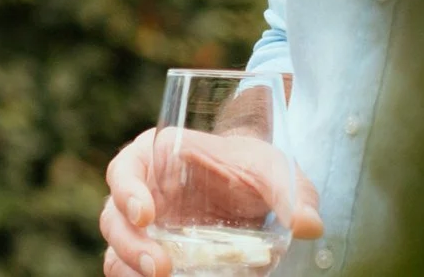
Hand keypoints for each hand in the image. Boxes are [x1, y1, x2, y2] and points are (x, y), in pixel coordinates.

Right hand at [100, 127, 322, 276]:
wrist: (254, 189)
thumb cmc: (254, 168)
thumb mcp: (273, 171)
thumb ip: (290, 193)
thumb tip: (308, 225)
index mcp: (154, 158)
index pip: (123, 172)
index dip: (126, 192)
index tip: (146, 214)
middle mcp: (141, 194)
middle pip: (114, 219)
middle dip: (131, 246)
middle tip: (161, 268)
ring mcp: (146, 230)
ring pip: (118, 252)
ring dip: (131, 268)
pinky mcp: (157, 258)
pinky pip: (134, 273)